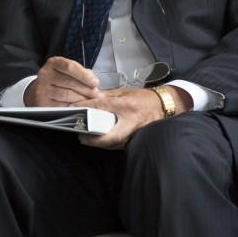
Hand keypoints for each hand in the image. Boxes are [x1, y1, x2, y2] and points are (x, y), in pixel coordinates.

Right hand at [23, 56, 102, 106]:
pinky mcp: (43, 102)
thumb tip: (93, 81)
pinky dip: (73, 106)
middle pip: (70, 82)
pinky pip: (61, 105)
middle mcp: (46, 74)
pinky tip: (79, 106)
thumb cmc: (59, 80)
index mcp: (53, 63)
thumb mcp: (67, 71)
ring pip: (66, 94)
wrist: (40, 90)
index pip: (70, 67)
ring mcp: (43, 89)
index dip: (84, 75)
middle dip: (86, 89)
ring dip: (81, 98)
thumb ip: (81, 73)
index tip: (95, 82)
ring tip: (89, 100)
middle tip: (96, 94)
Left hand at [75, 85, 191, 148]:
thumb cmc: (143, 98)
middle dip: (94, 140)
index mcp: (126, 105)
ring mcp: (135, 133)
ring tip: (86, 139)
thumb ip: (107, 96)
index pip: (102, 106)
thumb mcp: (124, 92)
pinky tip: (100, 141)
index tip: (73, 108)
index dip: (86, 107)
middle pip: (110, 136)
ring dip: (100, 143)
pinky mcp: (136, 139)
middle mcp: (131, 121)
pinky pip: (120, 145)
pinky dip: (108, 144)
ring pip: (114, 144)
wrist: (164, 106)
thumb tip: (90, 97)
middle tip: (81, 137)